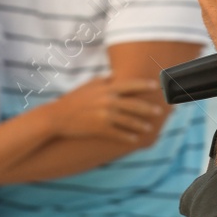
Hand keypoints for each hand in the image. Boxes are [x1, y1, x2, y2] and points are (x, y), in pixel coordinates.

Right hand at [47, 77, 167, 144]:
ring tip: (149, 128)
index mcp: (106, 89)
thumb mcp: (88, 86)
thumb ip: (104, 81)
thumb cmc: (73, 100)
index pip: (130, 85)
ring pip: (129, 121)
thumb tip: (116, 76)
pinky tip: (135, 140)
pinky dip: (128, 137)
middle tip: (159, 111)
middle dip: (148, 108)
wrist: (57, 117)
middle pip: (134, 104)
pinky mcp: (100, 129)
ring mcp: (104, 116)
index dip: (144, 85)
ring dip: (141, 125)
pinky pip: (118, 134)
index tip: (156, 86)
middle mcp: (107, 101)